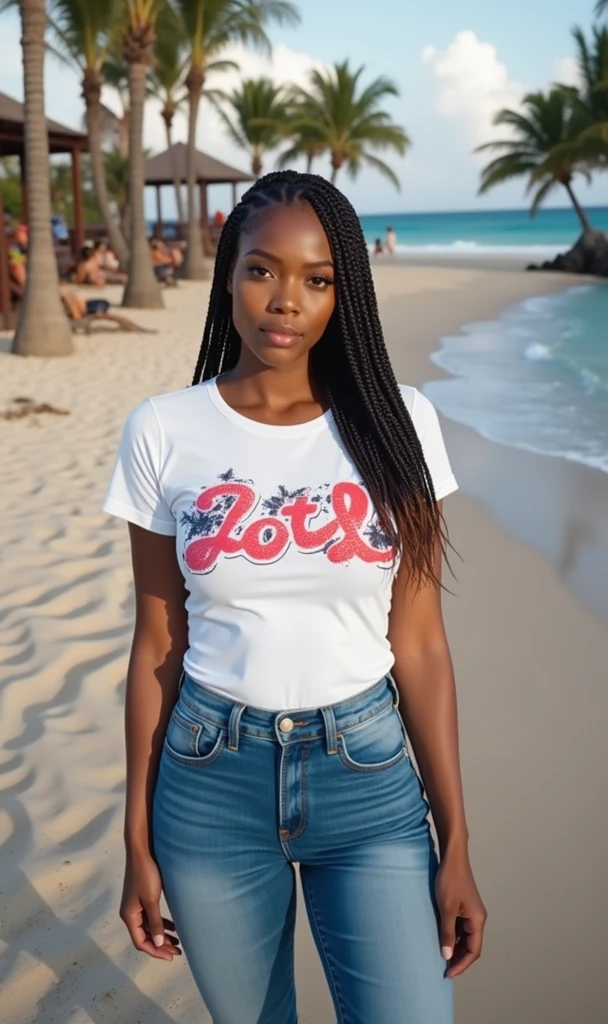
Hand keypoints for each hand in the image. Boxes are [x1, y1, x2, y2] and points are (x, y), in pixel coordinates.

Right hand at [120, 851, 181, 961]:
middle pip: (145, 936)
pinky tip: (174, 926)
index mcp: (129, 916)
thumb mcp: (151, 900)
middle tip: (178, 951)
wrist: (142, 851)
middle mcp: (130, 913)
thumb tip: (158, 943)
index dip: (155, 951)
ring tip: (178, 941)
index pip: (140, 942)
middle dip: (160, 945)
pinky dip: (161, 923)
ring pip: (149, 927)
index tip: (170, 957)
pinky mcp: (142, 897)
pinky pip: (151, 917)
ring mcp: (136, 905)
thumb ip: (155, 923)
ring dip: (162, 935)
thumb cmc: (146, 875)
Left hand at [434, 848, 486, 978]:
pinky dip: (453, 937)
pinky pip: (461, 928)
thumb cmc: (450, 880)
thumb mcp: (446, 908)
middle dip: (459, 959)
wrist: (452, 856)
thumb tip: (447, 956)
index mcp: (477, 920)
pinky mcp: (464, 906)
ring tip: (441, 957)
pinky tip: (442, 939)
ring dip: (455, 948)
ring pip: (465, 937)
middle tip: (443, 969)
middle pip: (471, 946)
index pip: (473, 951)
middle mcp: (478, 918)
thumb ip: (446, 933)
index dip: (461, 965)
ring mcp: (471, 912)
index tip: (448, 974)